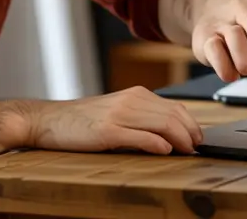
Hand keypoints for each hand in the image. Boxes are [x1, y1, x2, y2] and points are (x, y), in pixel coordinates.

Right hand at [19, 86, 204, 154]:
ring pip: (162, 125)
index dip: (192, 124)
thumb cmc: (82, 120)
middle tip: (195, 149)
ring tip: (186, 152)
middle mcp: (130, 101)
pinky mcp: (107, 132)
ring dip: (180, 140)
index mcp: (135, 95)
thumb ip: (141, 117)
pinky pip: (139, 136)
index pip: (176, 107)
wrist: (48, 120)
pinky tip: (165, 151)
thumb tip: (171, 134)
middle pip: (174, 116)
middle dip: (190, 134)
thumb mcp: (116, 112)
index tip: (197, 139)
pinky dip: (156, 144)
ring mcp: (118, 115)